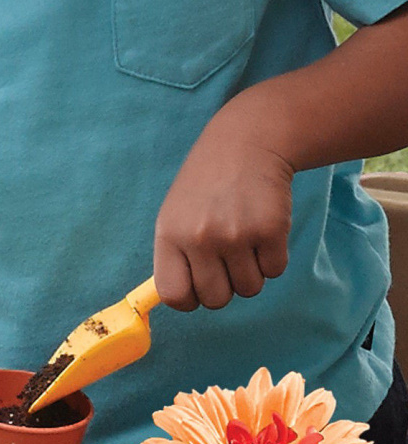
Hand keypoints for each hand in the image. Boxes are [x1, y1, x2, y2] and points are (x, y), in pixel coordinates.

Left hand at [153, 112, 293, 310]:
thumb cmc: (207, 185)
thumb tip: (182, 300)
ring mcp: (236, 235)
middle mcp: (200, 238)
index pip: (174, 295)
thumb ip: (175, 257)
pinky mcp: (271, 230)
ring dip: (251, 271)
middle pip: (216, 300)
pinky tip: (263, 228)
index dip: (190, 298)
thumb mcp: (175, 215)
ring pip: (249, 288)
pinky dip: (273, 257)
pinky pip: (275, 271)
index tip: (199, 285)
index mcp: (170, 235)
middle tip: (227, 257)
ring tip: (245, 237)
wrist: (246, 143)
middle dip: (225, 286)